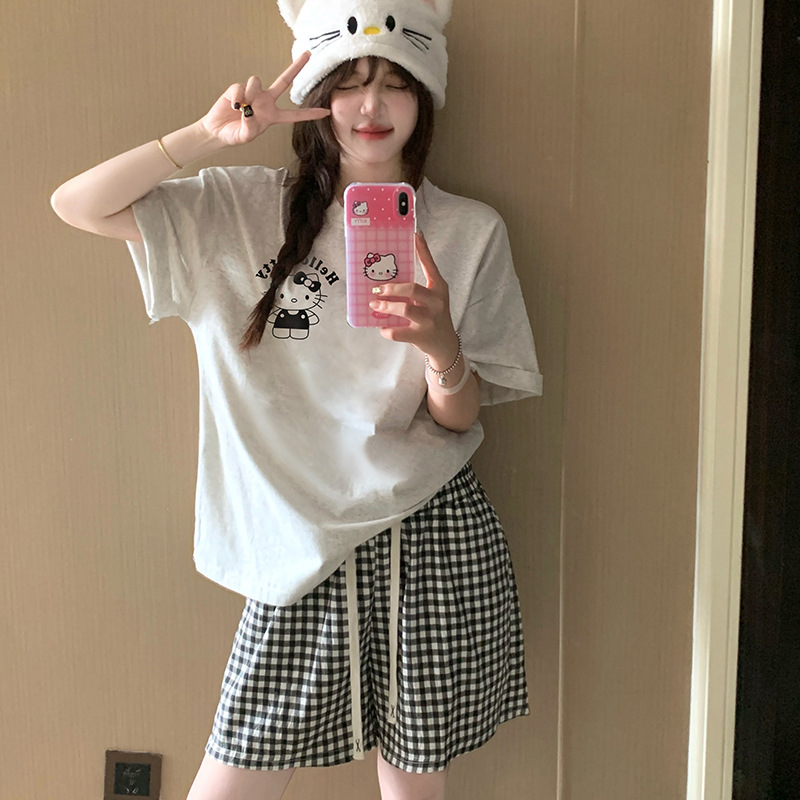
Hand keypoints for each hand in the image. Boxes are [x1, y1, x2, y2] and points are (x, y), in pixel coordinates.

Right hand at [198, 51, 330, 146]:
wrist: (217, 130)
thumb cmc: (235, 135)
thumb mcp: (245, 137)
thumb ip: (249, 127)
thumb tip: (249, 111)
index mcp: (272, 116)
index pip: (295, 115)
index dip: (310, 114)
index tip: (326, 112)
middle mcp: (266, 101)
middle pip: (284, 81)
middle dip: (296, 67)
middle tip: (308, 54)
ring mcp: (253, 93)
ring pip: (256, 81)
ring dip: (248, 94)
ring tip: (241, 108)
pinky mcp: (238, 88)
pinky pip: (240, 87)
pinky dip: (236, 97)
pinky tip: (233, 106)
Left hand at [370, 232, 459, 366]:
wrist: (445, 344)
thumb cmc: (434, 316)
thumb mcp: (433, 297)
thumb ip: (418, 285)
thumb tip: (395, 270)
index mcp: (439, 289)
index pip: (430, 266)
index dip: (422, 250)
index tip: (414, 234)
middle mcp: (436, 302)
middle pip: (411, 289)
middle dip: (390, 288)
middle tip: (376, 289)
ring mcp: (429, 320)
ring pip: (404, 310)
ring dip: (386, 306)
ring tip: (374, 305)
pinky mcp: (421, 336)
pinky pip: (398, 332)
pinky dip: (387, 329)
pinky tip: (382, 326)